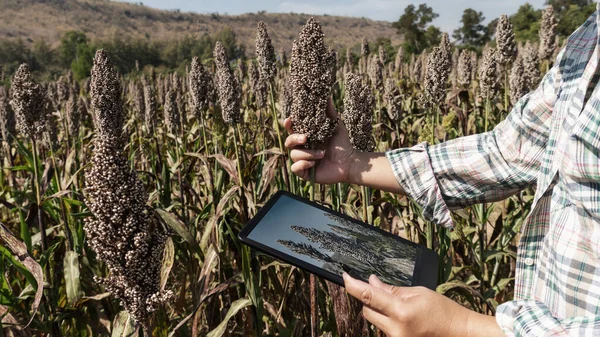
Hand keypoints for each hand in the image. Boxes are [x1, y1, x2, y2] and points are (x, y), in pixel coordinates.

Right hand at [283, 99, 354, 183]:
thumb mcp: (336, 126)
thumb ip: (329, 112)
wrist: (350, 162)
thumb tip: (327, 95)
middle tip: (306, 138)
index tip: (289, 120)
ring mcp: (303, 161)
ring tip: (322, 154)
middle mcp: (302, 148)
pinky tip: (314, 164)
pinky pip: (295, 168)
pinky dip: (303, 165)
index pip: (292, 130)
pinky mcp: (305, 173)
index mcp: (307, 137)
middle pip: (288, 142)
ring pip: (293, 155)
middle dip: (294, 139)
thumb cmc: (343, 144)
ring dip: (308, 153)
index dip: (288, 125)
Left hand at [343, 273, 503, 336]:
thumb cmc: (443, 311)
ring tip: (401, 307)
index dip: (353, 286)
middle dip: (370, 299)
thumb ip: (391, 290)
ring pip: (375, 321)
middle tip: (381, 290)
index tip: (345, 277)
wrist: (459, 333)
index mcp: (402, 312)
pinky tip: (403, 316)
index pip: (369, 296)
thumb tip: (372, 281)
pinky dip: (388, 320)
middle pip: (367, 311)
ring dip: (380, 310)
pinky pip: (384, 329)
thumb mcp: (417, 293)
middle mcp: (396, 329)